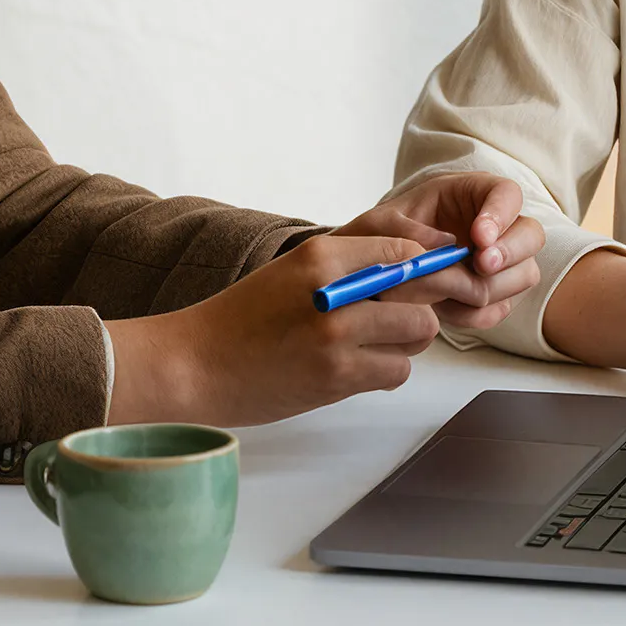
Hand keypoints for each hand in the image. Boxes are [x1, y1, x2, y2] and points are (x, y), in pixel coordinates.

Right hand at [108, 234, 462, 427]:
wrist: (197, 364)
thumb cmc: (248, 316)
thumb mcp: (296, 269)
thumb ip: (354, 259)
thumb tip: (423, 254)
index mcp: (320, 253)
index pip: (405, 248)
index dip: (428, 265)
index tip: (426, 280)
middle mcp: (332, 288)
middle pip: (421, 291)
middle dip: (419, 305)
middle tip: (399, 316)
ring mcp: (336, 335)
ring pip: (418, 332)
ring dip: (406, 341)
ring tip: (373, 343)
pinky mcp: (337, 377)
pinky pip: (397, 371)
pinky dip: (387, 371)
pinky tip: (359, 367)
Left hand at [329, 173, 545, 333]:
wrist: (377, 268)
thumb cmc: (383, 235)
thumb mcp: (379, 224)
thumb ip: (404, 229)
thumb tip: (442, 245)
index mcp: (473, 194)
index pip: (507, 194)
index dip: (500, 215)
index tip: (479, 236)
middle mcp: (497, 227)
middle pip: (531, 235)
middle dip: (508, 253)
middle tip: (479, 265)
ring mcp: (502, 263)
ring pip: (524, 275)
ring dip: (490, 287)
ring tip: (448, 289)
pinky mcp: (495, 296)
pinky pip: (500, 308)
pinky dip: (475, 313)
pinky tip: (444, 307)